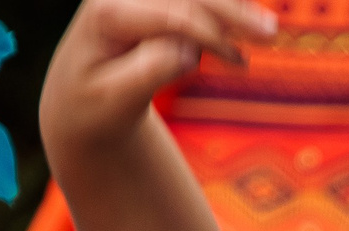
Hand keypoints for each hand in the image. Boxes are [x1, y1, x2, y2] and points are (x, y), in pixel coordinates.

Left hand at [39, 0, 279, 153]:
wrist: (77, 94)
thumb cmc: (94, 103)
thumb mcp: (113, 101)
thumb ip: (146, 75)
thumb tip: (186, 52)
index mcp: (106, 14)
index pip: (170, 15)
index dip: (210, 34)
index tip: (241, 62)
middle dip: (231, 11)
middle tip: (270, 34)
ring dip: (232, 7)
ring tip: (267, 32)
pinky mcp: (154, 2)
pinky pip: (194, 1)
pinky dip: (223, 8)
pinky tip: (247, 26)